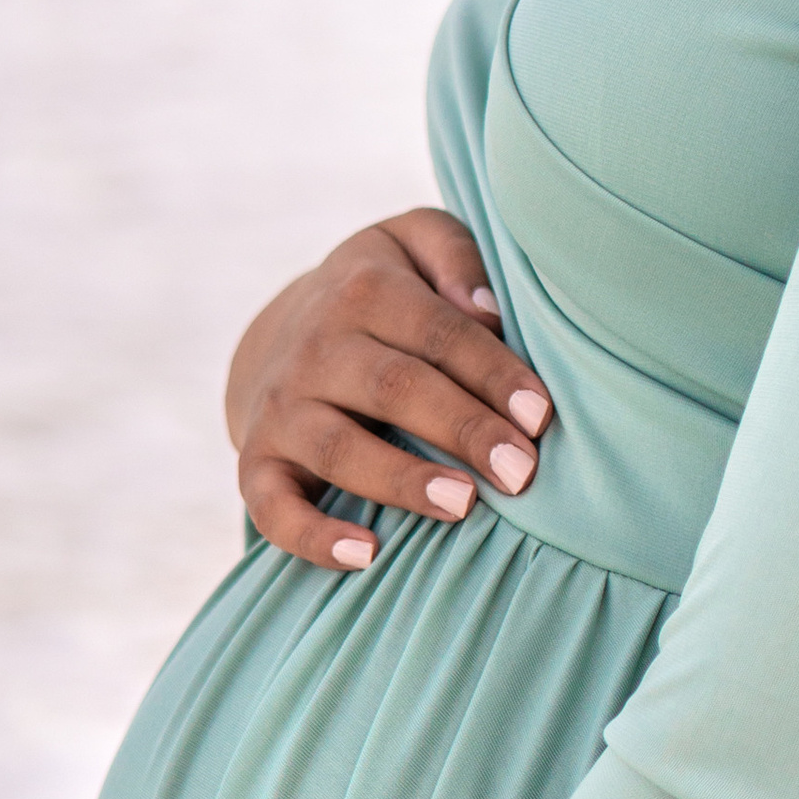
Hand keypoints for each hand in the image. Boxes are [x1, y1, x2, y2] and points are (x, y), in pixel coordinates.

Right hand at [226, 210, 553, 572]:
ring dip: (402, 481)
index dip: (492, 374)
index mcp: (366, 291)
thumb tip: (488, 309)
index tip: (541, 416)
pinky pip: (273, 507)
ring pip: (340, 449)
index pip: (440, 334)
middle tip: (521, 472)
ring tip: (464, 506)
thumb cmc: (383, 293)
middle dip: (462, 429)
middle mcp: (316, 349)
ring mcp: (282, 408)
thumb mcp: (415, 243)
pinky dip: (313, 536)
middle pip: (395, 388)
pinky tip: (366, 555)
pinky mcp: (257, 462)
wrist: (283, 333)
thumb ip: (455, 256)